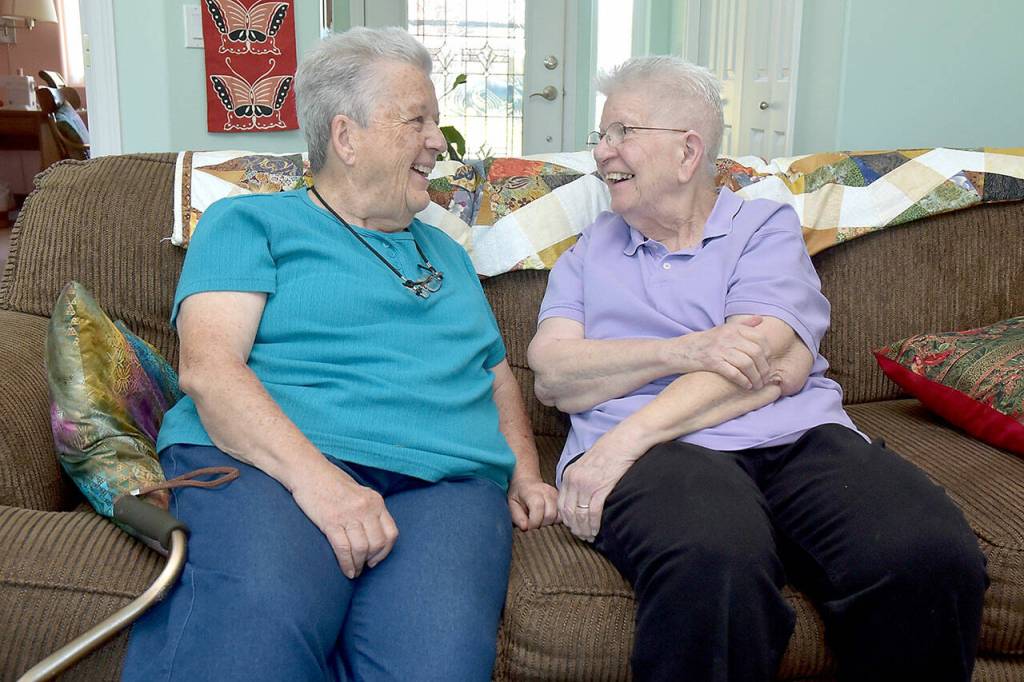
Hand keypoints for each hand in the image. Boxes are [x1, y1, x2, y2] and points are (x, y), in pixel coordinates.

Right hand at [290, 461, 398, 578]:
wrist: (307, 471)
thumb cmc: (331, 483)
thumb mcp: (359, 493)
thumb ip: (368, 510)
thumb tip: (373, 536)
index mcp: (375, 500)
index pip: (391, 532)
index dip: (385, 551)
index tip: (376, 559)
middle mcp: (366, 507)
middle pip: (377, 543)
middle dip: (371, 560)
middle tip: (364, 567)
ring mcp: (349, 514)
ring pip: (362, 549)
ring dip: (359, 564)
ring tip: (354, 571)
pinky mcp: (331, 521)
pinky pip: (343, 549)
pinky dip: (346, 564)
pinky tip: (346, 570)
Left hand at [508, 477, 558, 529]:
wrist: (527, 481)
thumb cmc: (518, 494)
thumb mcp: (511, 504)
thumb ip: (517, 516)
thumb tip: (525, 527)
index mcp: (532, 492)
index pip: (538, 508)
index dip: (534, 522)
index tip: (529, 528)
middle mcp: (547, 492)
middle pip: (550, 514)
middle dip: (542, 525)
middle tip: (534, 526)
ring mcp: (556, 495)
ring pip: (559, 516)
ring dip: (550, 523)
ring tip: (540, 522)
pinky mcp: (561, 499)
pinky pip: (562, 515)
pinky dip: (556, 520)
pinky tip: (547, 519)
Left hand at [559, 429, 641, 541]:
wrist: (624, 441)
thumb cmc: (609, 452)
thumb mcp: (586, 464)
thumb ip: (579, 479)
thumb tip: (580, 497)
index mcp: (569, 474)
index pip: (562, 503)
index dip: (567, 519)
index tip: (574, 527)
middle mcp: (574, 480)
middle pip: (568, 512)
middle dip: (575, 528)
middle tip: (582, 536)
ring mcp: (587, 484)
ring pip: (580, 515)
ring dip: (584, 529)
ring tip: (590, 536)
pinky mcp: (601, 488)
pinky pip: (593, 512)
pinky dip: (594, 524)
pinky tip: (597, 530)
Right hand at [675, 316, 771, 388]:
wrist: (679, 351)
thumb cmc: (703, 342)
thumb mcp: (722, 329)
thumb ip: (742, 325)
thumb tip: (760, 319)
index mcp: (732, 328)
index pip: (760, 339)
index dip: (768, 353)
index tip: (768, 363)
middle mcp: (727, 336)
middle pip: (756, 353)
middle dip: (764, 368)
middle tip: (765, 378)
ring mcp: (719, 349)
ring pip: (747, 364)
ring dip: (755, 377)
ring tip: (757, 384)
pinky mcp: (712, 362)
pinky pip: (734, 373)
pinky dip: (743, 381)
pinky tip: (746, 385)